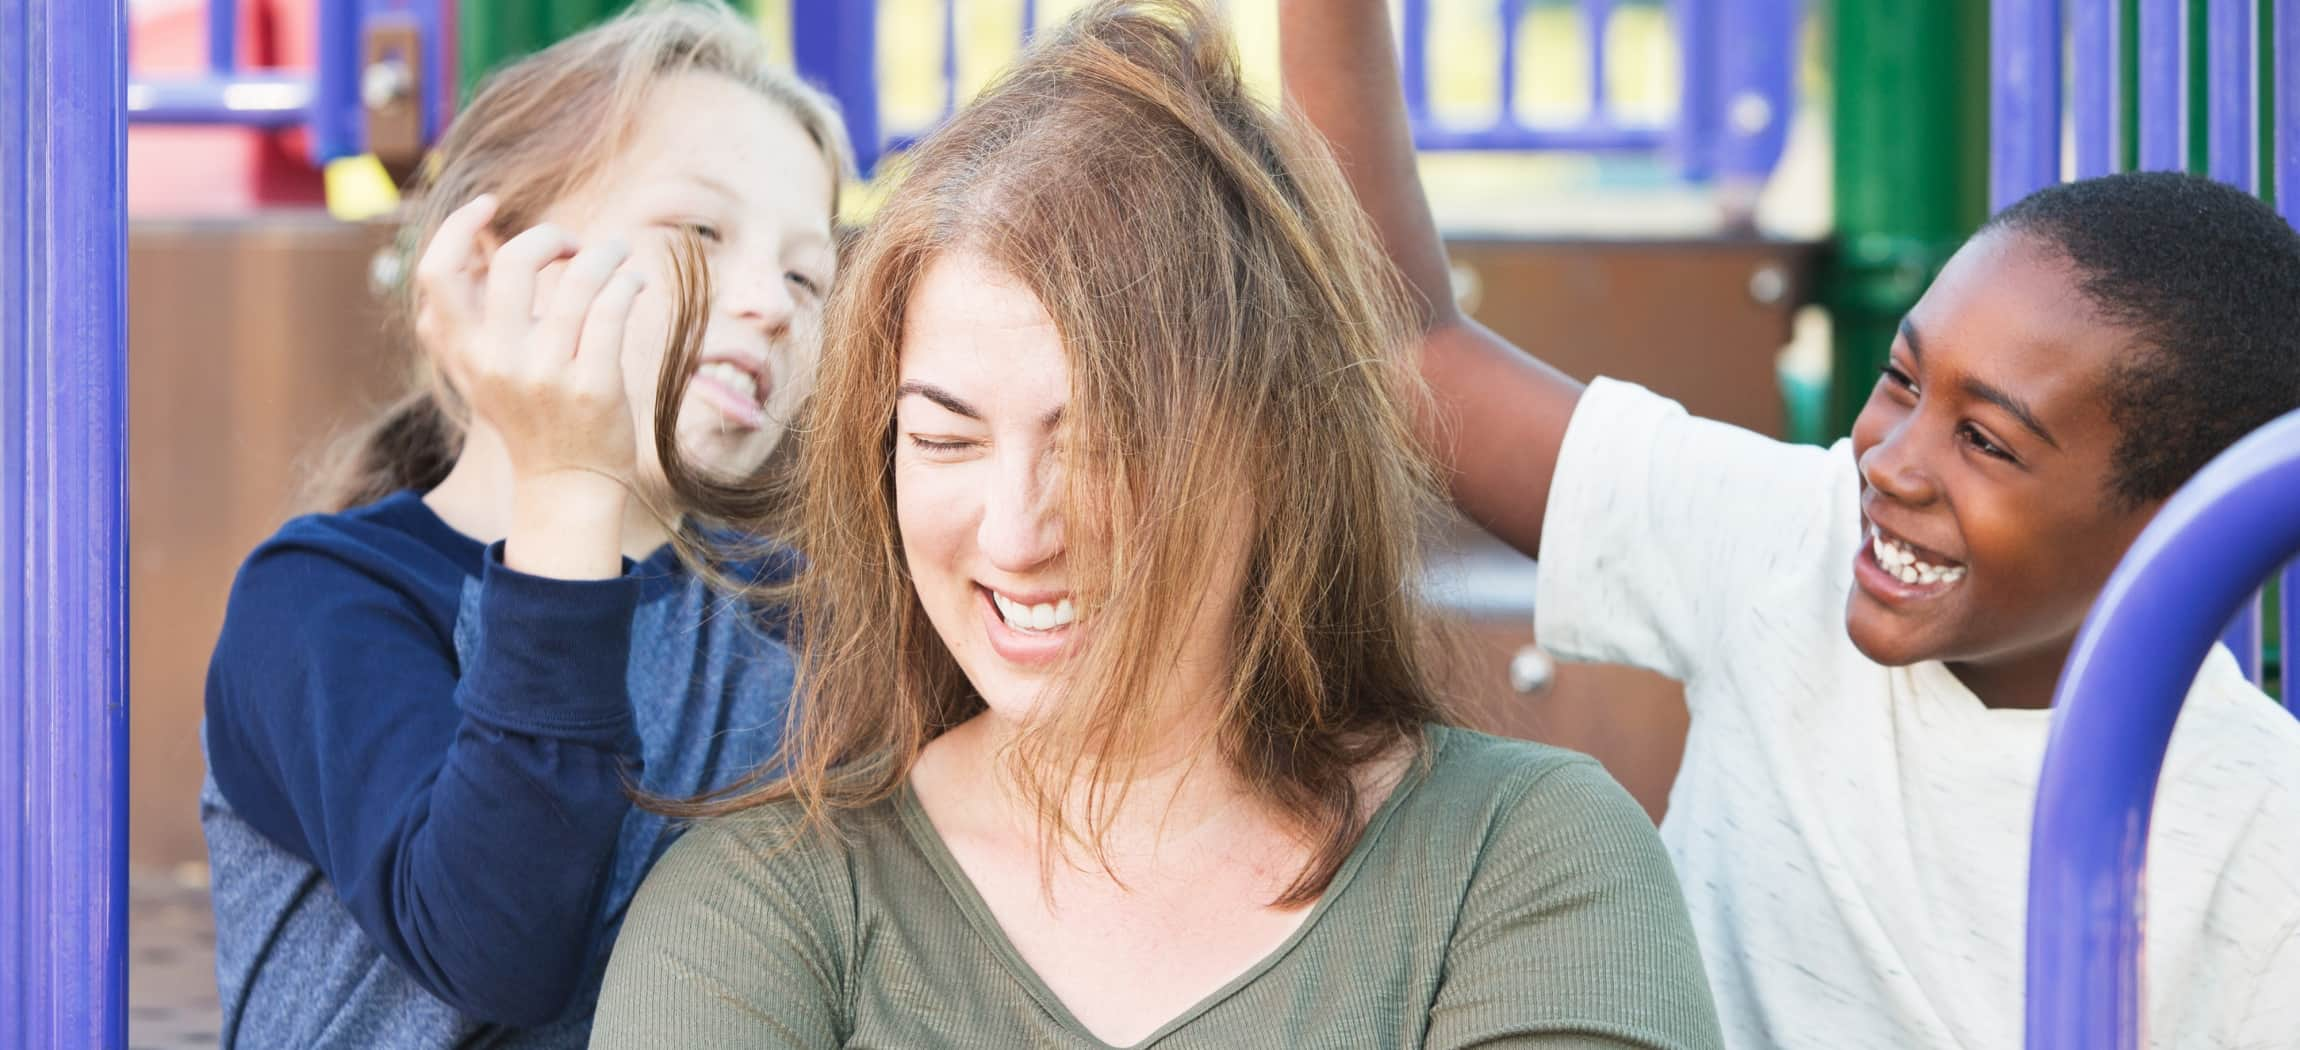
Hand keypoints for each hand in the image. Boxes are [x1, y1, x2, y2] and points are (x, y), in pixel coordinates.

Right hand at [415, 196, 645, 577]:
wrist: (566, 486)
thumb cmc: (529, 415)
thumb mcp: (480, 371)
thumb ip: (468, 318)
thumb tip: (473, 244)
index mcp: (464, 352)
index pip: (436, 274)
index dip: (457, 228)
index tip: (488, 206)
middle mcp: (498, 362)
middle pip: (512, 263)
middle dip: (548, 236)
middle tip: (573, 244)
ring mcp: (546, 376)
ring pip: (577, 281)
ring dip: (604, 254)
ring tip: (618, 254)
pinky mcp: (594, 388)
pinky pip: (612, 309)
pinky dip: (627, 283)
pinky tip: (635, 282)